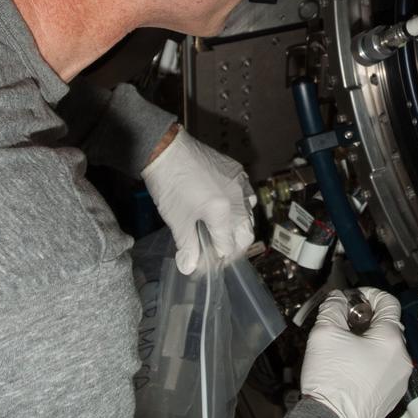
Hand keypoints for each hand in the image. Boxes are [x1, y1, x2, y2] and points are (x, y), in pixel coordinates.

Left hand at [140, 127, 254, 273]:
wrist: (167, 149)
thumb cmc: (170, 186)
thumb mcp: (177, 220)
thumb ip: (187, 246)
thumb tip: (188, 267)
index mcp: (223, 213)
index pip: (228, 247)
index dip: (216, 259)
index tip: (205, 263)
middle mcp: (238, 199)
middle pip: (246, 233)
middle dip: (233, 247)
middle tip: (217, 251)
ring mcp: (240, 182)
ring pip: (250, 213)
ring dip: (239, 227)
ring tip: (222, 230)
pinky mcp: (237, 170)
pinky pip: (247, 194)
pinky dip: (240, 205)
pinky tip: (227, 207)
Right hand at [301, 288, 412, 417]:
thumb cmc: (332, 382)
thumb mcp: (325, 333)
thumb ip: (333, 307)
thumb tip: (337, 299)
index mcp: (391, 341)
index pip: (388, 302)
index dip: (368, 294)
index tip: (353, 297)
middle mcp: (402, 360)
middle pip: (387, 326)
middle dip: (365, 319)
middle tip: (343, 321)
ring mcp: (398, 380)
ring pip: (385, 349)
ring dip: (367, 340)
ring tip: (343, 345)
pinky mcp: (390, 396)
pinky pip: (383, 369)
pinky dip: (369, 361)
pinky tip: (348, 366)